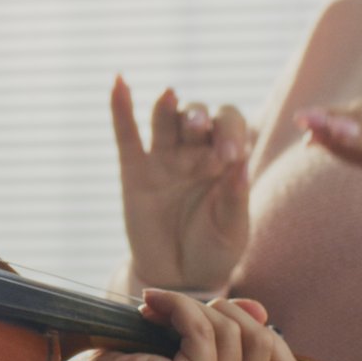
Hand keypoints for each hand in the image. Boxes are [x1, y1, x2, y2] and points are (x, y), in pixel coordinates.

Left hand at [48, 290, 300, 360]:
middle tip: (175, 310)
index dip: (257, 330)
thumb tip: (260, 311)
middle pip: (264, 339)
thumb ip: (227, 333)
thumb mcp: (186, 347)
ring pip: (233, 330)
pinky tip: (148, 308)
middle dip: (223, 311)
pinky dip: (176, 306)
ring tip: (155, 310)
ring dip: (191, 306)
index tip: (208, 319)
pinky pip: (204, 329)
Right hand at [111, 74, 250, 291]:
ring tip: (169, 97)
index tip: (230, 157)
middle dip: (200, 117)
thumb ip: (236, 199)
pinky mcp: (134, 171)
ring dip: (169, 106)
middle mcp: (196, 151)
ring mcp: (164, 159)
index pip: (231, 126)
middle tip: (201, 130)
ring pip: (165, 119)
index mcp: (226, 160)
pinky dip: (121, 107)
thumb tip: (242, 163)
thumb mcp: (232, 231)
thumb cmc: (213, 252)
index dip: (230, 133)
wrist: (178, 278)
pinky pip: (126, 134)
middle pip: (198, 116)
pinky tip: (119, 81)